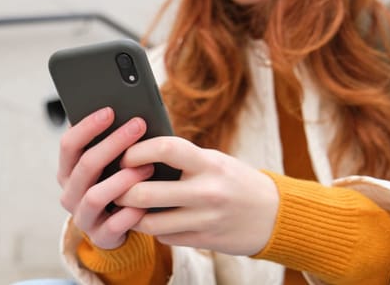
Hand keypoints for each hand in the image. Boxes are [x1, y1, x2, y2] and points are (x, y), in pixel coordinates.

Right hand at [57, 107, 155, 248]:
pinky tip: (147, 202)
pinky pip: (113, 225)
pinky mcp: (100, 237)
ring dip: (123, 179)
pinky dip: (130, 212)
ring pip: (95, 195)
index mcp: (68, 171)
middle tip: (138, 126)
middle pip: (85, 165)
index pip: (68, 145)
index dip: (87, 126)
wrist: (117, 228)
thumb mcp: (109, 164)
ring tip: (149, 166)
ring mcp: (83, 216)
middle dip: (113, 143)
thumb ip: (112, 143)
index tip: (110, 110)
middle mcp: (70, 193)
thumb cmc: (116, 184)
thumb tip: (131, 112)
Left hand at [114, 136, 279, 255]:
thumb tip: (138, 148)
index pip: (165, 149)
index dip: (137, 150)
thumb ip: (183, 158)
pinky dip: (154, 229)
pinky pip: (165, 237)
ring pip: (150, 223)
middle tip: (115, 185)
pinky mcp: (203, 241)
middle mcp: (207, 192)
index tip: (125, 154)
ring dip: (132, 215)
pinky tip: (153, 219)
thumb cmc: (235, 181)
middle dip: (122, 190)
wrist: (274, 215)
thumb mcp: (214, 161)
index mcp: (208, 164)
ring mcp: (205, 219)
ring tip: (127, 205)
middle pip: (146, 193)